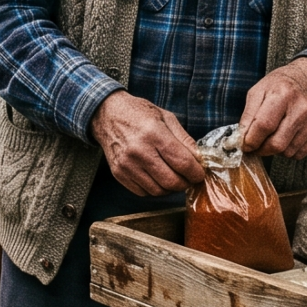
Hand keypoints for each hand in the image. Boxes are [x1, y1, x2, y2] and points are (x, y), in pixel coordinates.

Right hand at [92, 92, 207, 196]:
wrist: (107, 114)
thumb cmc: (139, 114)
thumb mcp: (166, 117)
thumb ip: (184, 139)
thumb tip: (199, 160)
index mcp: (153, 133)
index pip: (182, 162)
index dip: (196, 172)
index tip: (199, 173)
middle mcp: (138, 151)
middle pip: (171, 181)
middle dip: (186, 183)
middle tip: (189, 177)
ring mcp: (127, 164)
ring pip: (158, 191)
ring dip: (170, 188)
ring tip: (173, 176)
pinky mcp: (119, 174)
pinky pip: (143, 192)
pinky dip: (155, 189)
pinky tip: (156, 176)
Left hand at [240, 59, 306, 158]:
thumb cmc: (280, 85)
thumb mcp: (258, 91)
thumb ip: (248, 115)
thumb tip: (241, 139)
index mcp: (283, 94)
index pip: (264, 125)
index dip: (250, 140)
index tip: (244, 145)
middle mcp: (301, 108)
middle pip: (277, 144)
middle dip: (261, 149)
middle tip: (254, 146)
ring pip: (287, 152)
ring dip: (274, 150)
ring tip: (271, 137)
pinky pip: (299, 154)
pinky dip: (287, 151)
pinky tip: (284, 137)